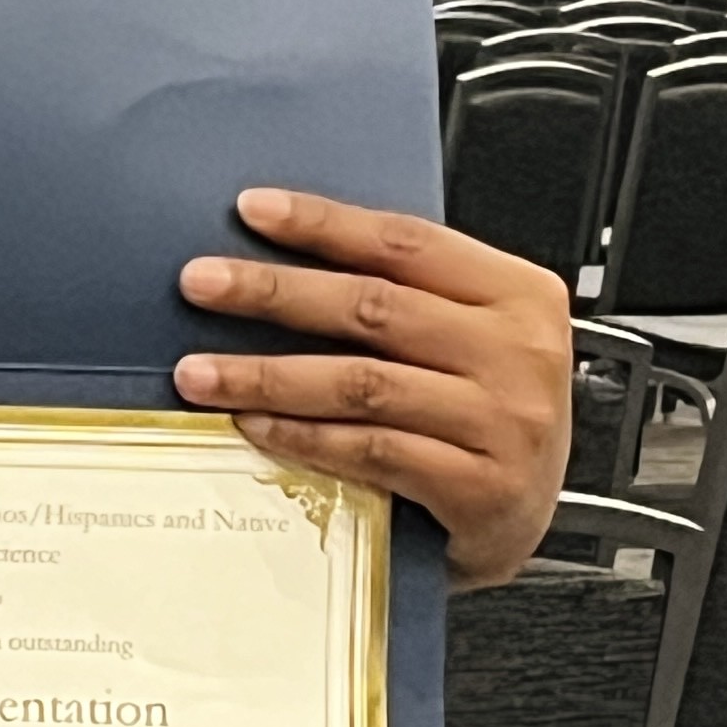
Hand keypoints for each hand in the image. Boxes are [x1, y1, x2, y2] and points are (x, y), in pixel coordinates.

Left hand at [175, 188, 571, 589]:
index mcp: (518, 294)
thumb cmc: (486, 417)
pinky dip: (303, 437)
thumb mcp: (469, 339)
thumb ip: (404, 299)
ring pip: (363, 383)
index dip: (324, 223)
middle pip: (374, 306)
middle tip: (201, 283)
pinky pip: (371, 451)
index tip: (253, 210)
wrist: (526, 516)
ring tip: (200, 372)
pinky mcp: (479, 488)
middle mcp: (518, 352)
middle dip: (275, 292)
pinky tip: (252, 426)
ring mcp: (503, 423)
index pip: (407, 242)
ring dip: (267, 375)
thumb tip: (281, 264)